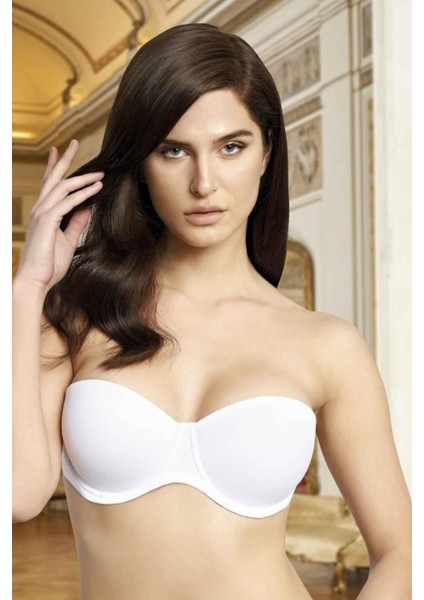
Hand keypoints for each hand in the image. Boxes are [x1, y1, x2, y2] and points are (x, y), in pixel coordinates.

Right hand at [15, 139, 103, 293]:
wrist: (36, 280)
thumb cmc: (49, 264)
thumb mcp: (67, 239)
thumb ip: (76, 222)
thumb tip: (87, 208)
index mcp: (43, 213)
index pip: (49, 185)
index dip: (54, 167)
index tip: (59, 152)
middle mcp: (40, 209)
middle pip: (53, 178)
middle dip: (64, 159)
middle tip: (74, 142)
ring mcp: (42, 213)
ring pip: (62, 187)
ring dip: (83, 178)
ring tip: (100, 172)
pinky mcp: (47, 221)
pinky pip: (68, 202)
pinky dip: (83, 193)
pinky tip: (96, 188)